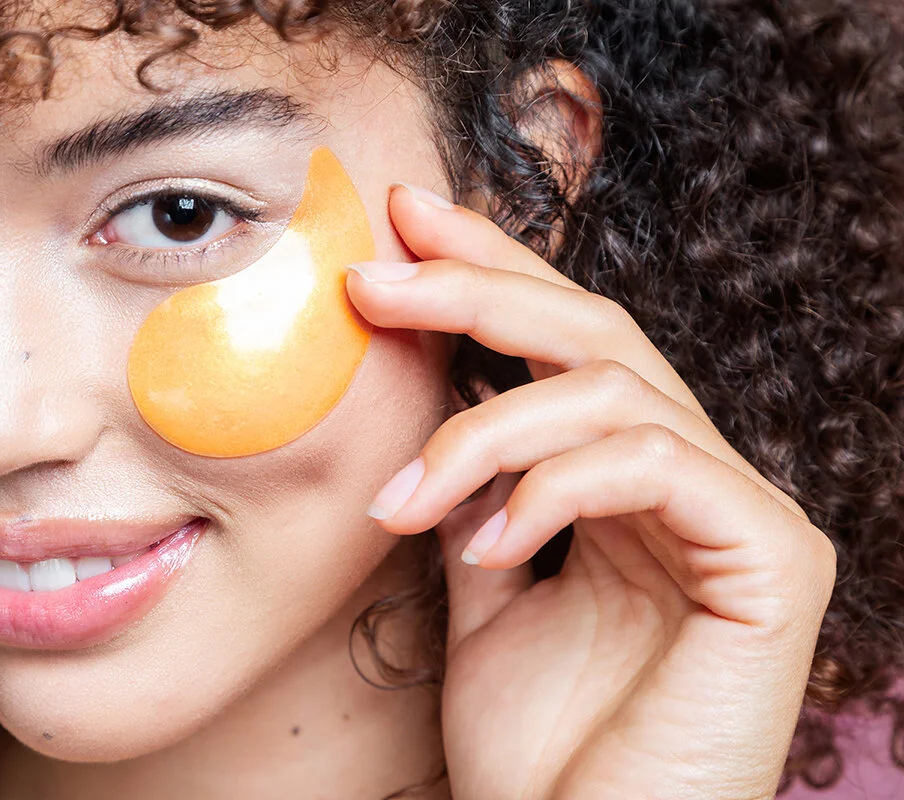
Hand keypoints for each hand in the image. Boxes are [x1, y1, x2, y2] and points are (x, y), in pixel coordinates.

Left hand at [345, 184, 836, 799]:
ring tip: (400, 500)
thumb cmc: (534, 747)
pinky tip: (485, 544)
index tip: (402, 224)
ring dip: (481, 434)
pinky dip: (553, 487)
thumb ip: (475, 492)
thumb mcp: (482, 591)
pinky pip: (655, 463)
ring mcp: (740, 514)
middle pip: (593, 332)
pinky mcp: (775, 561)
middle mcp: (693, 479)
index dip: (490, 269)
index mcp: (629, 481)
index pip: (561, 345)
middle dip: (477, 287)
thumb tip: (428, 395)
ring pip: (609, 392)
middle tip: (376, 272)